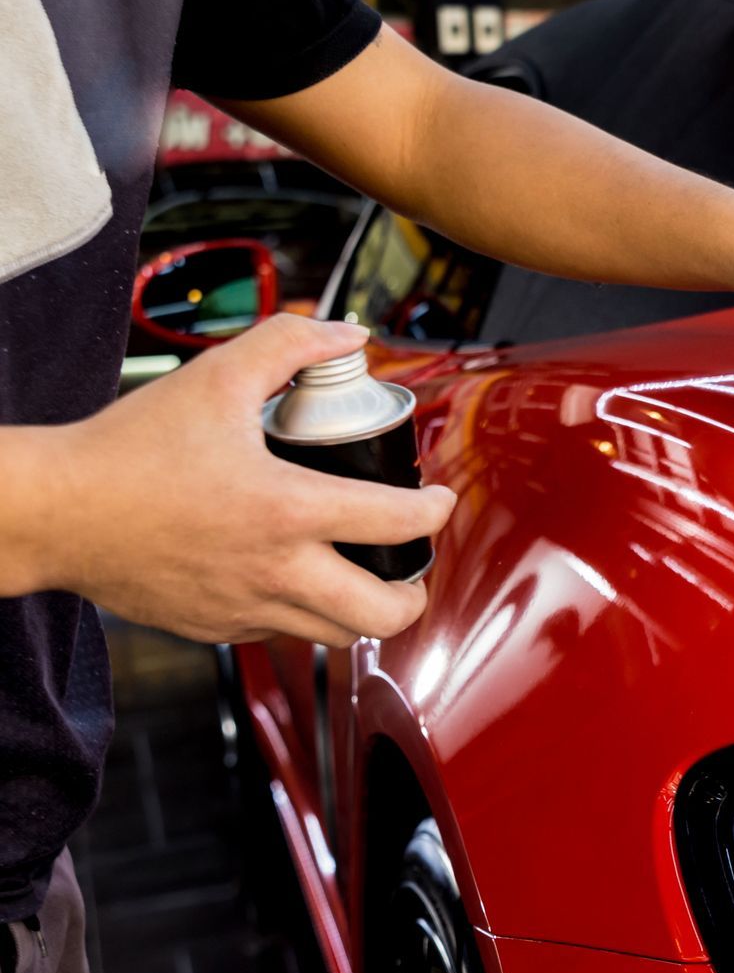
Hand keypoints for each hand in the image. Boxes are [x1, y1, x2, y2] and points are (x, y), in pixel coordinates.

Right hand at [24, 315, 455, 646]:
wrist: (55, 512)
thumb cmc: (129, 448)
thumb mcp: (217, 376)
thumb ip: (290, 345)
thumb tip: (349, 335)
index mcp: (287, 511)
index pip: (398, 524)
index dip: (436, 512)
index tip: (439, 501)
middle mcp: (275, 571)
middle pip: (384, 614)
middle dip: (415, 592)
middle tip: (414, 564)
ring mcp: (244, 609)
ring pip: (337, 635)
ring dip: (364, 610)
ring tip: (367, 577)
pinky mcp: (214, 629)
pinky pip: (282, 637)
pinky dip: (305, 616)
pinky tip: (299, 581)